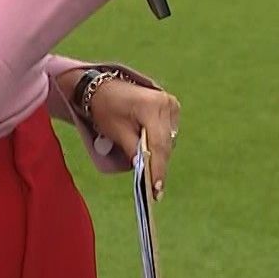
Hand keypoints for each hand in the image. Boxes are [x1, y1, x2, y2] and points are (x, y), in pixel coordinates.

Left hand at [87, 79, 180, 199]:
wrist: (105, 88)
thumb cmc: (107, 109)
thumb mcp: (116, 131)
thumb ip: (132, 149)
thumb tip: (142, 169)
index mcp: (151, 107)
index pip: (158, 143)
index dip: (157, 167)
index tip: (156, 188)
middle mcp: (166, 103)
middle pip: (166, 143)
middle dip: (159, 165)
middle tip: (155, 190)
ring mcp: (171, 104)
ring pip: (169, 139)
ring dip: (160, 155)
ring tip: (153, 176)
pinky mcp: (172, 107)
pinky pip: (169, 132)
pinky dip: (160, 144)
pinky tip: (152, 154)